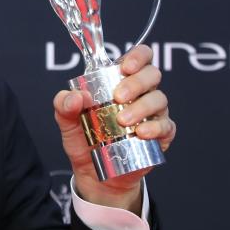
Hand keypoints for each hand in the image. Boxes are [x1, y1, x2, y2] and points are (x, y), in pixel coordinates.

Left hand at [52, 45, 175, 212]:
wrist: (95, 173)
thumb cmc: (84, 139)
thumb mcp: (66, 121)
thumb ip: (63, 105)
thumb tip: (76, 96)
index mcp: (120, 81)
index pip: (140, 58)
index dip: (138, 56)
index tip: (125, 67)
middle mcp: (141, 93)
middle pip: (152, 75)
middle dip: (136, 82)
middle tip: (118, 97)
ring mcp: (154, 114)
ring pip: (159, 99)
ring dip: (142, 107)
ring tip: (122, 121)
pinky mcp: (161, 135)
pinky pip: (166, 126)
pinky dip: (155, 127)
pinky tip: (141, 133)